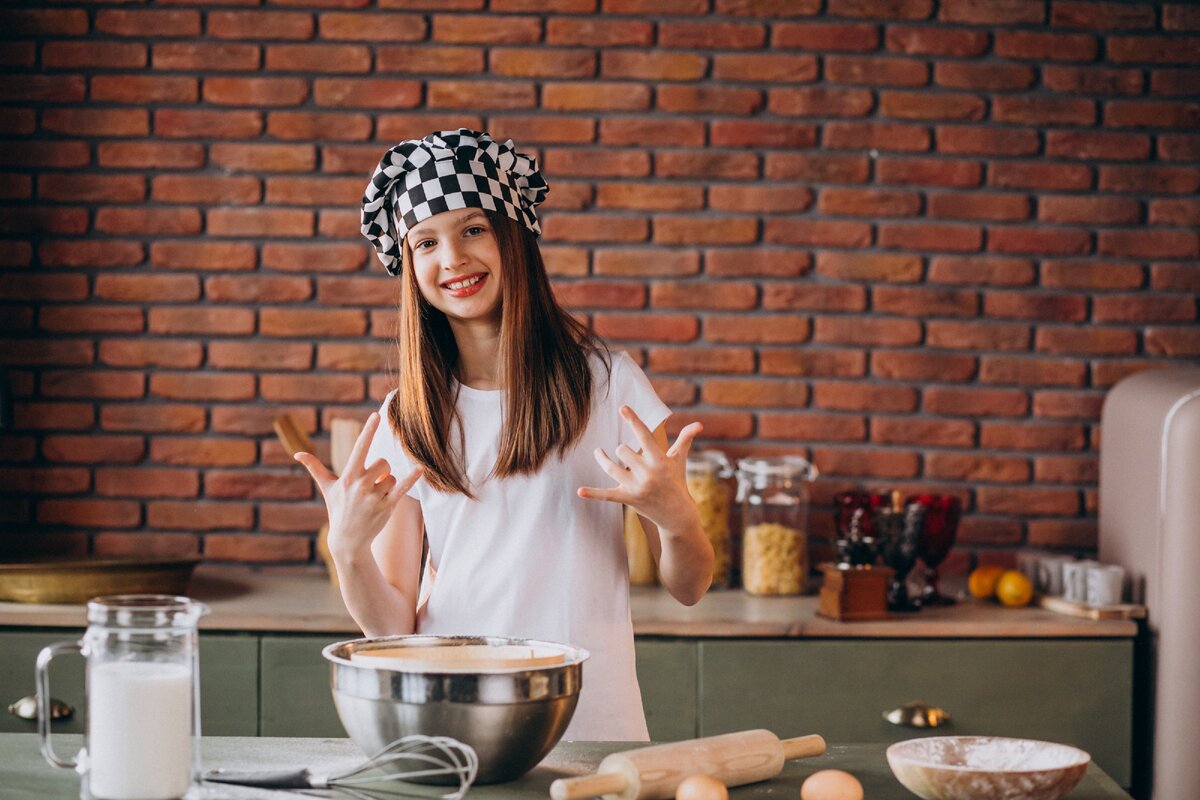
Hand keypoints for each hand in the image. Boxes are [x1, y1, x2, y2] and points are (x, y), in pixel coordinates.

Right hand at [294, 412, 421, 558]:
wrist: (348, 541)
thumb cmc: (338, 509)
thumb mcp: (327, 488)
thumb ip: (315, 468)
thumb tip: (297, 454)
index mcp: (348, 476)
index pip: (360, 448)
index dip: (369, 431)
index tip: (376, 416)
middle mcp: (361, 485)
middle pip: (383, 462)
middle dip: (381, 471)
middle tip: (371, 485)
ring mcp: (374, 496)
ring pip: (392, 476)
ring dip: (387, 484)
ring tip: (375, 498)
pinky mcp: (387, 507)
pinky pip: (403, 488)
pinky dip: (411, 478)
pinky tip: (420, 469)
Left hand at [577, 405, 702, 532]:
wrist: (677, 515)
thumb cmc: (677, 481)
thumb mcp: (680, 460)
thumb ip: (685, 439)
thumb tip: (699, 424)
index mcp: (660, 460)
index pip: (644, 435)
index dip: (633, 420)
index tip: (622, 407)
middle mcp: (648, 473)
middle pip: (623, 450)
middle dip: (622, 449)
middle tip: (624, 452)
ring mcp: (637, 487)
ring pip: (611, 467)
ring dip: (602, 459)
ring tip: (599, 453)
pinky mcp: (628, 499)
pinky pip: (607, 495)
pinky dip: (593, 493)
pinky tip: (580, 491)